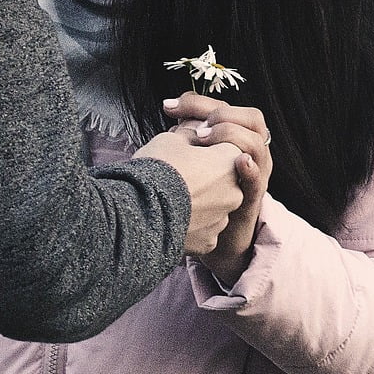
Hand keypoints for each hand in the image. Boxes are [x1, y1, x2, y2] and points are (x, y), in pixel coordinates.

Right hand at [135, 127, 251, 258]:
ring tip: (171, 198)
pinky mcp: (208, 241)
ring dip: (199, 202)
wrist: (139, 208)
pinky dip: (191, 224)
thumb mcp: (171, 138)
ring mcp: (222, 219)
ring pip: (213, 206)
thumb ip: (190, 134)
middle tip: (177, 174)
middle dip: (204, 176)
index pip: (225, 147)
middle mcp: (235, 191)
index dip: (203, 147)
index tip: (184, 151)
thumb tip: (195, 132)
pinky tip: (171, 217)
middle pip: (222, 179)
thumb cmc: (157, 168)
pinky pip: (203, 229)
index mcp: (231, 160)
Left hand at [164, 93, 271, 285]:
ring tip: (203, 138)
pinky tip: (239, 161)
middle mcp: (250, 150)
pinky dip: (249, 168)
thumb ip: (183, 134)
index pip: (223, 106)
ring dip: (230, 134)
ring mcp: (256, 172)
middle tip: (193, 125)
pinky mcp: (253, 196)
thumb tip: (168, 108)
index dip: (197, 102)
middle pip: (250, 118)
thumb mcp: (187, 156)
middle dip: (221, 114)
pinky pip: (256, 179)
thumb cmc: (196, 189)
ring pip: (257, 142)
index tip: (168, 107)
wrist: (212, 231)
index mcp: (234, 136)